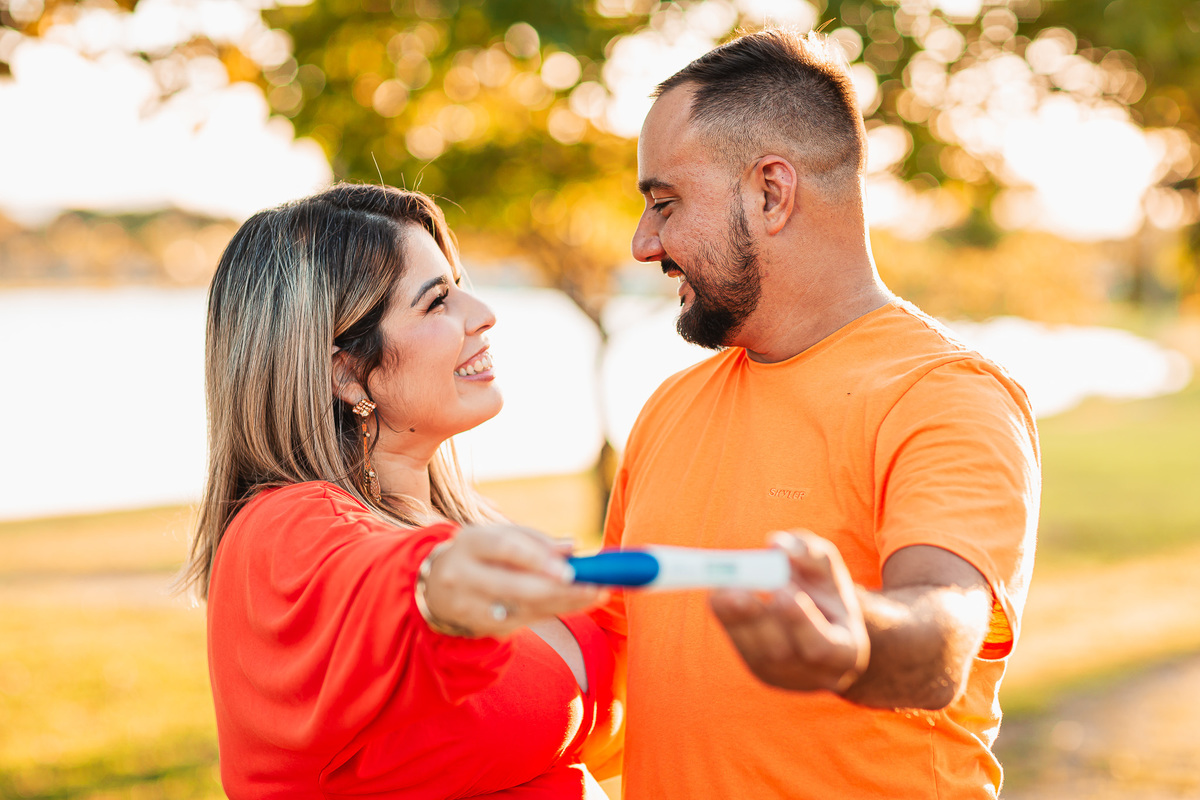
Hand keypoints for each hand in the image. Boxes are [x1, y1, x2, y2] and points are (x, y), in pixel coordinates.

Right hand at [421, 525, 604, 636]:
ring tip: (597, 594)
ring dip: (564, 603)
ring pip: (523, 608)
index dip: (537, 559)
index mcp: (470, 543)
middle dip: (558, 589)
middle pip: (515, 586)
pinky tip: (579, 603)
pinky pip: (524, 621)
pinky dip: (553, 611)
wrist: (436, 586)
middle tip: (594, 587)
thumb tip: (571, 547)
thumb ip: (534, 540)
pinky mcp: (481, 627)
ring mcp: (470, 607)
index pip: (504, 549)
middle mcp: (464, 576)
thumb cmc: (479, 554)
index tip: (570, 569)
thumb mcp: (498, 536)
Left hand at [709, 530, 869, 693]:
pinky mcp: (756, 667)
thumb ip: (808, 553)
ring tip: (728, 582)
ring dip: (737, 614)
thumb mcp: (827, 567)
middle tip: (739, 587)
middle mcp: (813, 673)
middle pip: (780, 652)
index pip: (822, 647)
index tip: (781, 590)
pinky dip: (726, 614)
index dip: (800, 621)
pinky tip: (720, 589)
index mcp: (844, 652)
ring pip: (753, 649)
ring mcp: (782, 675)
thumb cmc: (825, 591)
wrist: (822, 621)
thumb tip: (776, 545)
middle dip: (758, 618)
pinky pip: (738, 642)